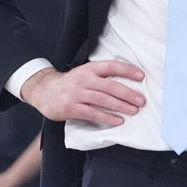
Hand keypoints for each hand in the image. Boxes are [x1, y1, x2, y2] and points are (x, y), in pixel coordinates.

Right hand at [21, 61, 145, 125]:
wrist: (44, 90)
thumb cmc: (70, 83)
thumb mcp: (84, 73)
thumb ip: (101, 76)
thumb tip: (126, 82)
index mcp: (89, 69)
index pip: (111, 66)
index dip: (127, 70)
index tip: (141, 76)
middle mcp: (84, 80)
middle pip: (110, 86)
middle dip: (128, 93)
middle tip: (141, 100)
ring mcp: (77, 94)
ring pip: (103, 100)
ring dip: (120, 106)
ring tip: (133, 111)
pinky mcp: (72, 108)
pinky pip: (92, 113)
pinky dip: (106, 117)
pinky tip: (117, 121)